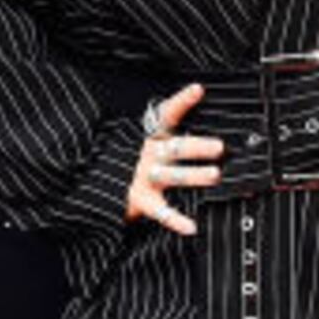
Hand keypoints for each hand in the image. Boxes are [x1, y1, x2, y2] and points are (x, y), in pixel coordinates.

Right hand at [126, 81, 224, 233]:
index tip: (198, 91)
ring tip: (214, 175)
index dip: (181, 102)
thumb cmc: (137, 159)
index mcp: (152, 137)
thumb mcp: (149, 138)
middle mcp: (149, 155)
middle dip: (197, 146)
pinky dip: (176, 221)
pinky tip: (191, 227)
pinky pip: (161, 212)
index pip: (167, 115)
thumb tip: (204, 103)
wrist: (99, 182)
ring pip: (171, 176)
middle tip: (219, 147)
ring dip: (193, 175)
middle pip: (174, 147)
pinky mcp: (142, 201)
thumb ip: (174, 126)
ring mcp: (145, 178)